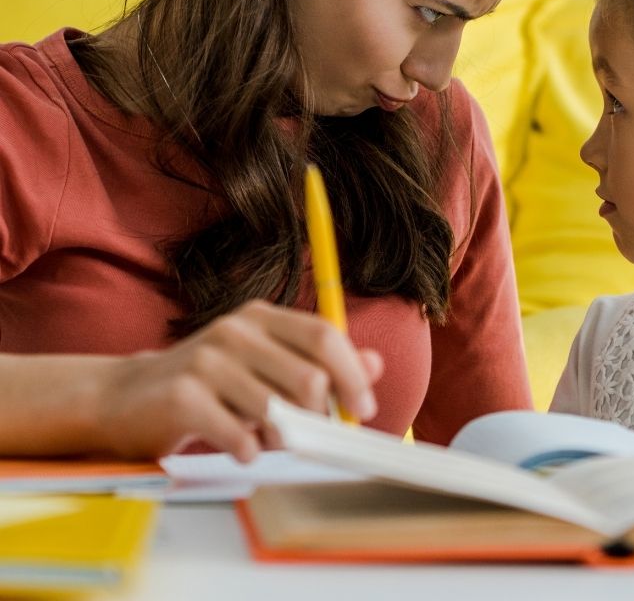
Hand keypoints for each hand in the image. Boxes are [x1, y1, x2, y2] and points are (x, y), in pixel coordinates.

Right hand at [94, 300, 382, 460]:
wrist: (124, 397)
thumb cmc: (207, 384)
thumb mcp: (264, 364)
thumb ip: (318, 363)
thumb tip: (374, 364)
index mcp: (262, 317)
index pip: (323, 336)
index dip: (352, 374)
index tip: (365, 409)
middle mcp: (236, 330)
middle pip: (307, 377)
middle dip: (319, 417)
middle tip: (312, 436)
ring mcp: (207, 359)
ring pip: (275, 409)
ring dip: (282, 438)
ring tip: (270, 442)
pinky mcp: (182, 395)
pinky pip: (237, 434)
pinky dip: (249, 451)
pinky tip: (242, 449)